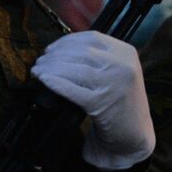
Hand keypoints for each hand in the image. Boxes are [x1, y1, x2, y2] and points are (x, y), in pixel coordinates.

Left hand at [31, 31, 155, 169]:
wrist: (133, 132)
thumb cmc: (120, 99)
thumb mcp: (119, 70)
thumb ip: (99, 56)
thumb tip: (61, 48)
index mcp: (126, 53)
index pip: (91, 38)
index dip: (66, 41)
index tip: (51, 48)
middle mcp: (122, 67)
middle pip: (80, 53)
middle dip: (54, 55)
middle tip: (40, 61)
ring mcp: (112, 85)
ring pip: (74, 70)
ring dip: (50, 68)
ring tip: (38, 70)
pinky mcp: (101, 105)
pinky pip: (72, 90)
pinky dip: (55, 83)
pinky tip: (44, 80)